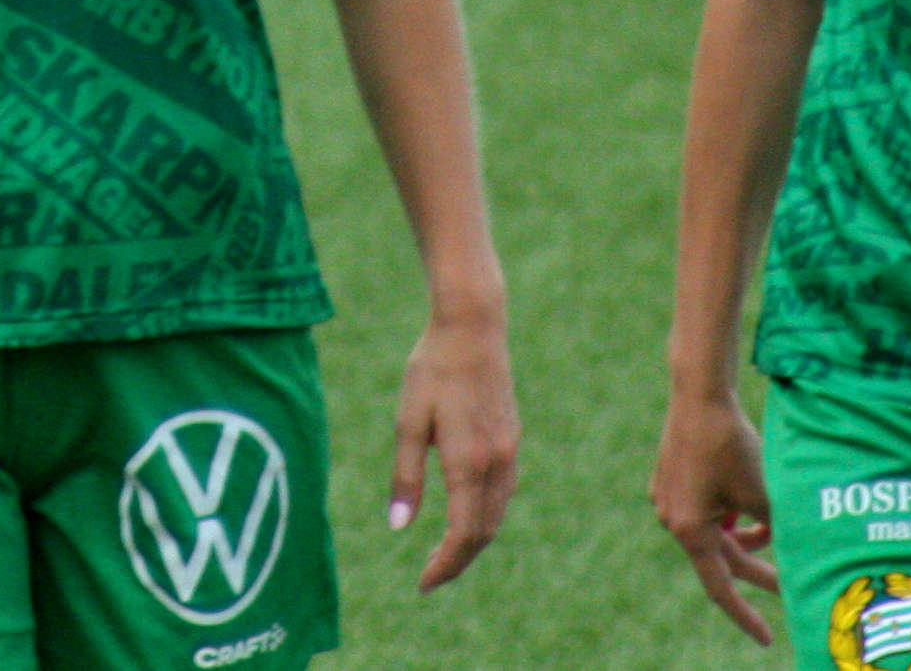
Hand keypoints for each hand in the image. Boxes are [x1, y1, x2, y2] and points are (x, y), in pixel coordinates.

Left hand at [386, 305, 519, 592]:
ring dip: (475, 539)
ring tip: (446, 552)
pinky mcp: (512, 437)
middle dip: (459, 559)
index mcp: (469, 462)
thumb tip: (398, 527)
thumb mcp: (409, 421)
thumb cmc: (432, 369)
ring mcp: (509, 450)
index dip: (445, 565)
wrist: (473, 326)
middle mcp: (497, 463)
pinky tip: (468, 513)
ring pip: (497, 513)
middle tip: (431, 577)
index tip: (423, 584)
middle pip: (483, 531)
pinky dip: (486, 514)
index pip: (463, 534)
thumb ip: (406, 476)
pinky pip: (503, 491)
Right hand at [650, 388, 780, 644]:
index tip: (767, 639)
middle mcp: (672, 518)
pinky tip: (749, 504)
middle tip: (791, 585)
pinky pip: (705, 513)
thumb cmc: (731, 444)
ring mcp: (668, 498)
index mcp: (689, 529)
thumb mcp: (762, 494)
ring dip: (745, 537)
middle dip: (758, 569)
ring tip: (772, 526)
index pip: (721, 586)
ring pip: (715, 534)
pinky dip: (730, 515)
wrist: (700, 394)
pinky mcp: (672, 480)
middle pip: (721, 558)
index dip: (746, 615)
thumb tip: (795, 552)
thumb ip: (776, 528)